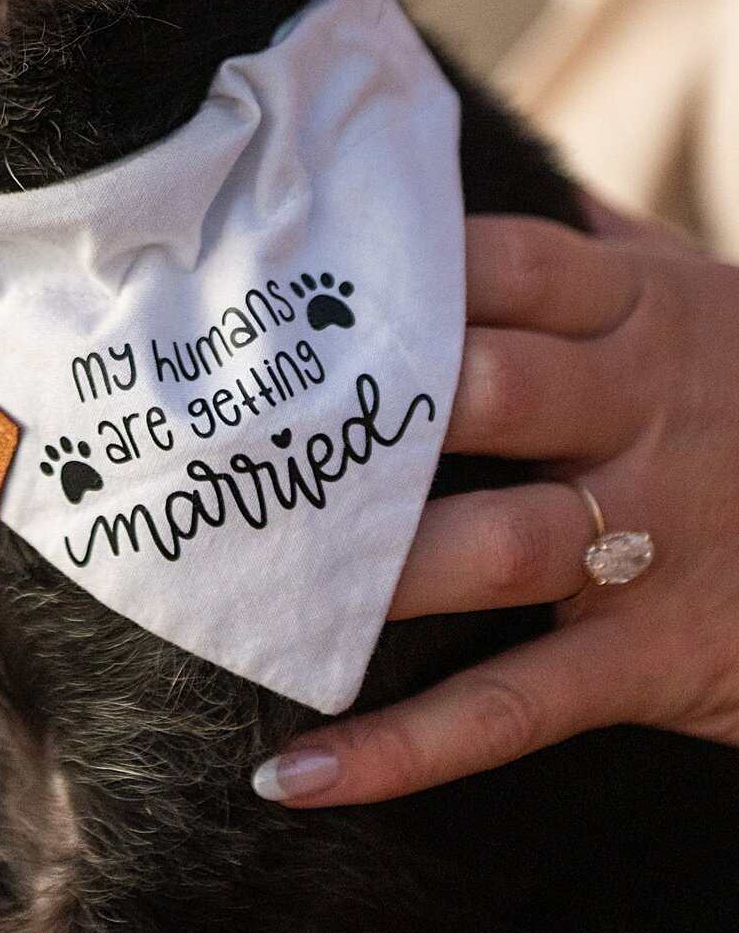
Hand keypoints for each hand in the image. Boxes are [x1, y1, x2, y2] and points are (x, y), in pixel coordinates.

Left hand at [254, 201, 738, 803]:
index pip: (511, 268)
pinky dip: (404, 751)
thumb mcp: (704, 297)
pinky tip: (297, 772)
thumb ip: (594, 243)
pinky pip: (516, 707)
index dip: (408, 269)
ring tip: (258, 583)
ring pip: (496, 544)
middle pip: (492, 389)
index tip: (292, 283)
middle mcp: (640, 415)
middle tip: (240, 430)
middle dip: (371, 411)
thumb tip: (460, 160)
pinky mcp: (656, 656)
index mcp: (643, 316)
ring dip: (376, 567)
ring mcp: (650, 538)